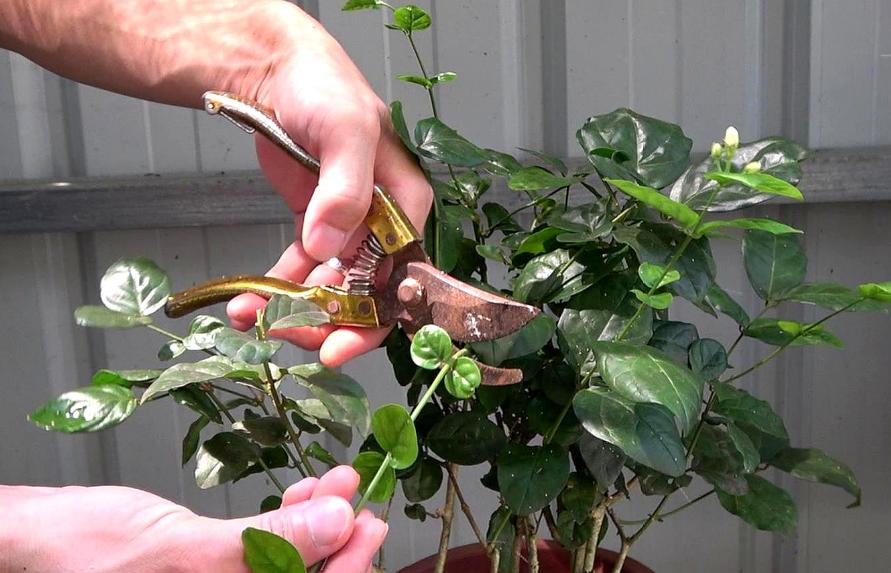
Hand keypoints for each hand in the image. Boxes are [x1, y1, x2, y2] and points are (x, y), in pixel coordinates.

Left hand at [0, 0, 430, 367]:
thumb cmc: (325, 89)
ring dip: (293, 311)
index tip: (336, 346)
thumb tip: (328, 250)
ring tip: (253, 320)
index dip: (373, 320)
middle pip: (366, 294)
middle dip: (329, 323)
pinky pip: (299, 269)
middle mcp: (383, 224)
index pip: (402, 279)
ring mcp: (348, 229)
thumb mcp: (346, 131)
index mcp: (406, 206)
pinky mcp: (315, 226)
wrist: (278, 71)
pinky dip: (275, 289)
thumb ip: (343, 192)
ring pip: (330, 289)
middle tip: (290, 339)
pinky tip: (247, 303)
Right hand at [1, 466, 384, 572]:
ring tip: (340, 483)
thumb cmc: (87, 555)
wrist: (36, 537)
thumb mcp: (184, 549)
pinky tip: (304, 495)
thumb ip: (265, 545)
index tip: (371, 524)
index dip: (349, 569)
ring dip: (319, 526)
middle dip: (341, 545)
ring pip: (289, 566)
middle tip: (365, 502)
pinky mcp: (213, 571)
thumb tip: (337, 524)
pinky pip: (264, 554)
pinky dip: (288, 524)